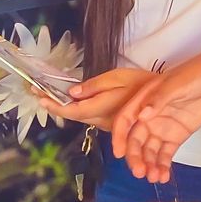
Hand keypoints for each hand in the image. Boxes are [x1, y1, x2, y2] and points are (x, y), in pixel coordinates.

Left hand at [35, 67, 153, 128]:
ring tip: (48, 95)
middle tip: (37, 92)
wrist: (163, 97)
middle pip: (73, 115)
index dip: (54, 105)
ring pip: (81, 118)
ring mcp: (107, 124)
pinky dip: (77, 110)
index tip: (39, 96)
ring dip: (64, 108)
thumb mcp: (119, 77)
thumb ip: (94, 86)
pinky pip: (90, 117)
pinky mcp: (113, 124)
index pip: (71, 110)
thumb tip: (72, 92)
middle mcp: (102, 120)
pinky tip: (71, 100)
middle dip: (54, 105)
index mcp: (102, 108)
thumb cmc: (143, 84)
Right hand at [112, 52, 200, 182]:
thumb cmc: (197, 74)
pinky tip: (163, 177)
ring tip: (153, 177)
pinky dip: (162, 165)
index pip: (125, 119)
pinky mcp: (177, 137)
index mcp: (144, 99)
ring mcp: (163, 127)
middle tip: (140, 172)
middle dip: (135, 157)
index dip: (119, 136)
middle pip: (136, 140)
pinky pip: (165, 154)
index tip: (119, 153)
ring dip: (148, 164)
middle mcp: (149, 116)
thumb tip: (142, 116)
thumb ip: (159, 99)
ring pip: (149, 150)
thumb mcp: (177, 83)